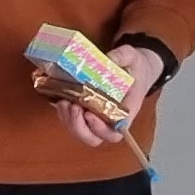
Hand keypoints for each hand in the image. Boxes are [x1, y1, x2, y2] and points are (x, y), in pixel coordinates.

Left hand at [52, 43, 167, 149]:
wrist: (133, 68)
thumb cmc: (135, 66)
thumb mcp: (132, 56)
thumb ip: (123, 56)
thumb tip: (109, 58)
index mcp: (126, 111)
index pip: (114, 132)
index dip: (100, 129)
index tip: (89, 113)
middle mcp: (111, 120)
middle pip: (94, 138)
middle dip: (79, 128)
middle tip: (73, 107)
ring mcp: (97, 117)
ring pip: (81, 132)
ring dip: (69, 121)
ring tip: (63, 102)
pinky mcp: (85, 111)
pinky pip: (73, 121)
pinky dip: (64, 115)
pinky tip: (60, 100)